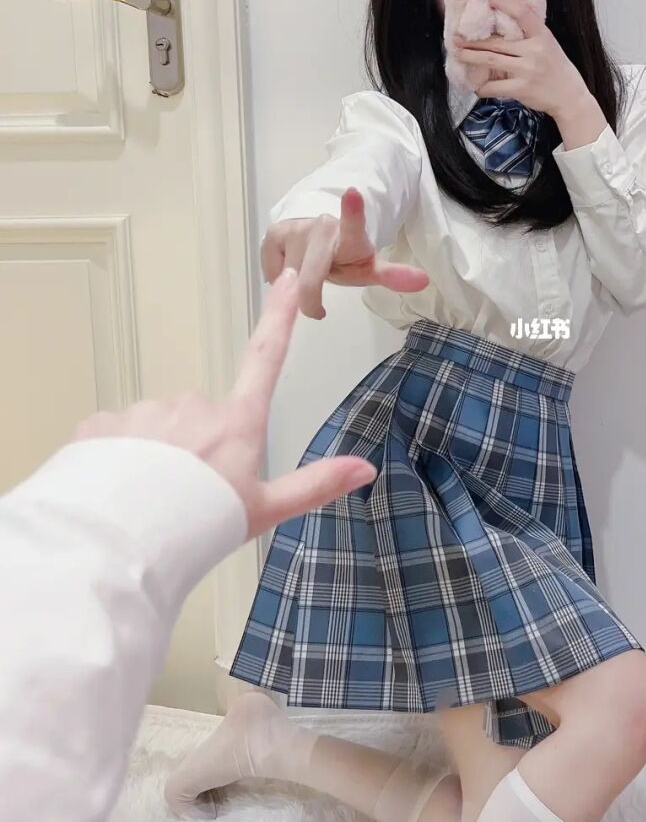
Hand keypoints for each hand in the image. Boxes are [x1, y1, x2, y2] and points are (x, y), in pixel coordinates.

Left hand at [71, 270, 376, 536]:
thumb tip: (365, 467)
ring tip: (156, 500)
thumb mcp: (266, 510)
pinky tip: (121, 491)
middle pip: (204, 418)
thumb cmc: (201, 526)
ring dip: (158, 457)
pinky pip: (117, 438)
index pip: (266, 357)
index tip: (289, 279)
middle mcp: (194, 404)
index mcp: (238, 421)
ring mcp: (147, 410)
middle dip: (198, 448)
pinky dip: (120, 460)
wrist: (123, 542)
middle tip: (194, 495)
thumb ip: (315, 484)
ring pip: (158, 430)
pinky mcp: (104, 424)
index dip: (279, 317)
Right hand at [261, 187, 428, 318]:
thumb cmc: (343, 257)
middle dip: (310, 296)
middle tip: (315, 310)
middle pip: (311, 275)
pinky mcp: (273, 234)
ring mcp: (294, 230)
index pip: (353, 227)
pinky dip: (281, 277)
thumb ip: (392, 275)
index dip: (353, 212)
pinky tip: (291, 269)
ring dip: (297, 283)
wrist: (314, 235)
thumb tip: (424, 281)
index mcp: (350, 236)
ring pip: (290, 276)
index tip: (353, 193)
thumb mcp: (367, 268)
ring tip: (307, 274)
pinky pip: (273, 271)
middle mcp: (320, 228)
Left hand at [452, 0, 591, 117]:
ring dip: (470, 57)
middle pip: (496, 41)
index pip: (521, 12)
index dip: (502, 3)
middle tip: (456, 36)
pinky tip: (477, 86)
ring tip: (458, 54)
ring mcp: (527, 70)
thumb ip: (529, 35)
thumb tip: (501, 23)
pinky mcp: (521, 89)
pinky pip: (494, 86)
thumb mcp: (548, 44)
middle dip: (472, 40)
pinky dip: (482, 87)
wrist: (569, 97)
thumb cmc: (556, 68)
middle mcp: (534, 50)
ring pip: (490, 60)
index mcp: (542, 35)